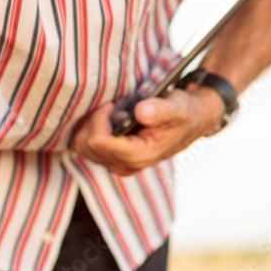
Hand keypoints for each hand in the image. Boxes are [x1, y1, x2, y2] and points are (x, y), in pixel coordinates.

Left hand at [69, 84, 224, 175]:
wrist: (188, 122)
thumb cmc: (182, 113)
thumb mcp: (176, 107)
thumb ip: (160, 110)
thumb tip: (141, 112)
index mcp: (138, 156)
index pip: (99, 142)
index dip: (100, 119)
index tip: (113, 105)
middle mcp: (125, 165)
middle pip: (86, 144)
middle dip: (95, 121)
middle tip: (114, 108)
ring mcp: (117, 165)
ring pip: (82, 146)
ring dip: (93, 125)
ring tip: (114, 115)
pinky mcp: (112, 160)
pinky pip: (86, 146)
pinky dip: (91, 130)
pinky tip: (109, 121)